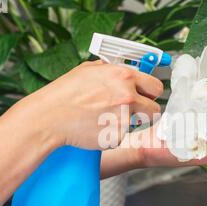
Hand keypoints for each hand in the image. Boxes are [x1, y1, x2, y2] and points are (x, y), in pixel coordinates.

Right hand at [18, 60, 162, 149]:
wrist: (50, 117)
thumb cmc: (65, 92)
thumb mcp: (88, 70)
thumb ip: (111, 70)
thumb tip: (121, 69)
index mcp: (124, 76)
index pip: (156, 86)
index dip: (151, 93)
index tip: (146, 97)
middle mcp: (128, 96)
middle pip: (155, 109)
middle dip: (146, 111)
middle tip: (131, 111)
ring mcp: (124, 118)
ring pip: (138, 124)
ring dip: (128, 123)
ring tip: (106, 118)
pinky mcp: (116, 136)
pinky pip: (121, 136)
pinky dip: (112, 134)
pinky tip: (97, 128)